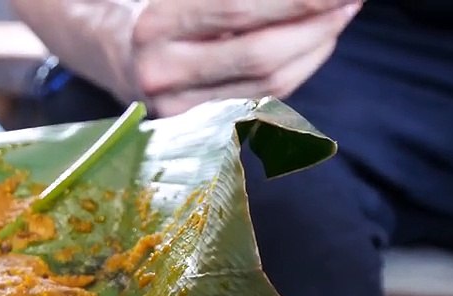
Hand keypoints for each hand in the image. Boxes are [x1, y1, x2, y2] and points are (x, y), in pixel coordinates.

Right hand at [14, 0, 361, 117]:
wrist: (113, 48)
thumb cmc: (161, 7)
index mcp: (155, 25)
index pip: (240, 8)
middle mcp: (159, 72)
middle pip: (260, 54)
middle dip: (317, 24)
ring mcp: (177, 108)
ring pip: (269, 84)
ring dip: (317, 46)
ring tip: (340, 13)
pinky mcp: (195, 126)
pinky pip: (264, 100)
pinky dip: (300, 69)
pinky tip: (315, 43)